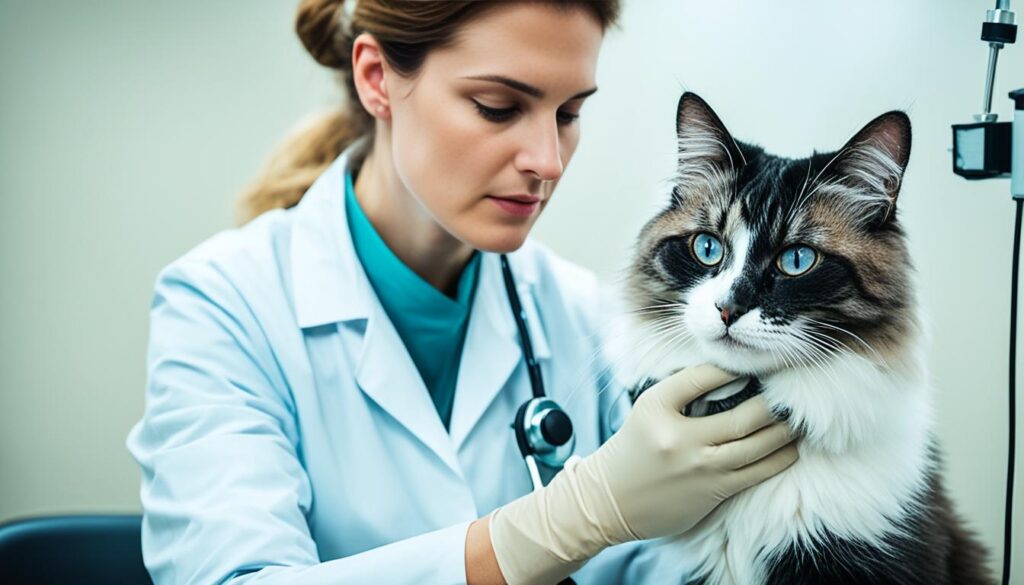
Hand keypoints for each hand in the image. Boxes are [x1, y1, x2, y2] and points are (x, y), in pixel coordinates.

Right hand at [489, 364, 797, 583]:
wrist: (610, 499)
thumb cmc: (634, 447)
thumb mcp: (648, 408)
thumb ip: (684, 389)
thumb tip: (734, 371)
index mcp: (658, 407)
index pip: (704, 377)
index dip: (735, 367)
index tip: (757, 363)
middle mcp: (679, 438)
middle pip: (743, 416)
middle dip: (773, 403)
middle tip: (790, 391)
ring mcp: (698, 468)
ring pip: (757, 446)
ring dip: (784, 430)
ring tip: (797, 417)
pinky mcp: (712, 491)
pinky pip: (757, 472)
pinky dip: (780, 457)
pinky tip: (791, 447)